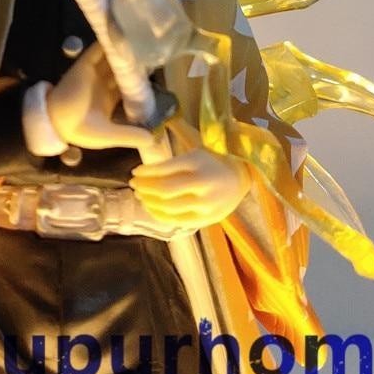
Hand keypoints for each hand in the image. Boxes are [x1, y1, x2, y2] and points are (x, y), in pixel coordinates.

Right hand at [45, 42, 153, 150]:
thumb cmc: (81, 131)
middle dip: (138, 64)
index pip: (131, 87)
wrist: (55, 122)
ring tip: (145, 41)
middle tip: (156, 53)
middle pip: (124, 71)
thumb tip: (154, 140)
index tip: (159, 75)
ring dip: (126, 52)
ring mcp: (95, 73)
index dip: (143, 81)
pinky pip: (98, 52)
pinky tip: (123, 36)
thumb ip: (130, 135)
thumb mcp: (109, 136)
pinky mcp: (85, 64)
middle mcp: (105, 84)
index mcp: (110, 100)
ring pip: (114, 59)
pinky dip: (108, 44)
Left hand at [130, 147, 250, 230]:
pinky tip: (152, 208)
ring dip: (149, 202)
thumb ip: (172, 161)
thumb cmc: (210, 163)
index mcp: (198, 162)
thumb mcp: (194, 152)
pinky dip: (160, 215)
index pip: (164, 169)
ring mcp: (206, 203)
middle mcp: (203, 183)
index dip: (145, 172)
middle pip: (164, 190)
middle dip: (144, 187)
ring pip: (169, 208)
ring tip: (140, 196)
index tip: (135, 172)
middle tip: (134, 184)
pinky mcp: (207, 218)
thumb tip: (142, 166)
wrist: (240, 179)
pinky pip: (177, 221)